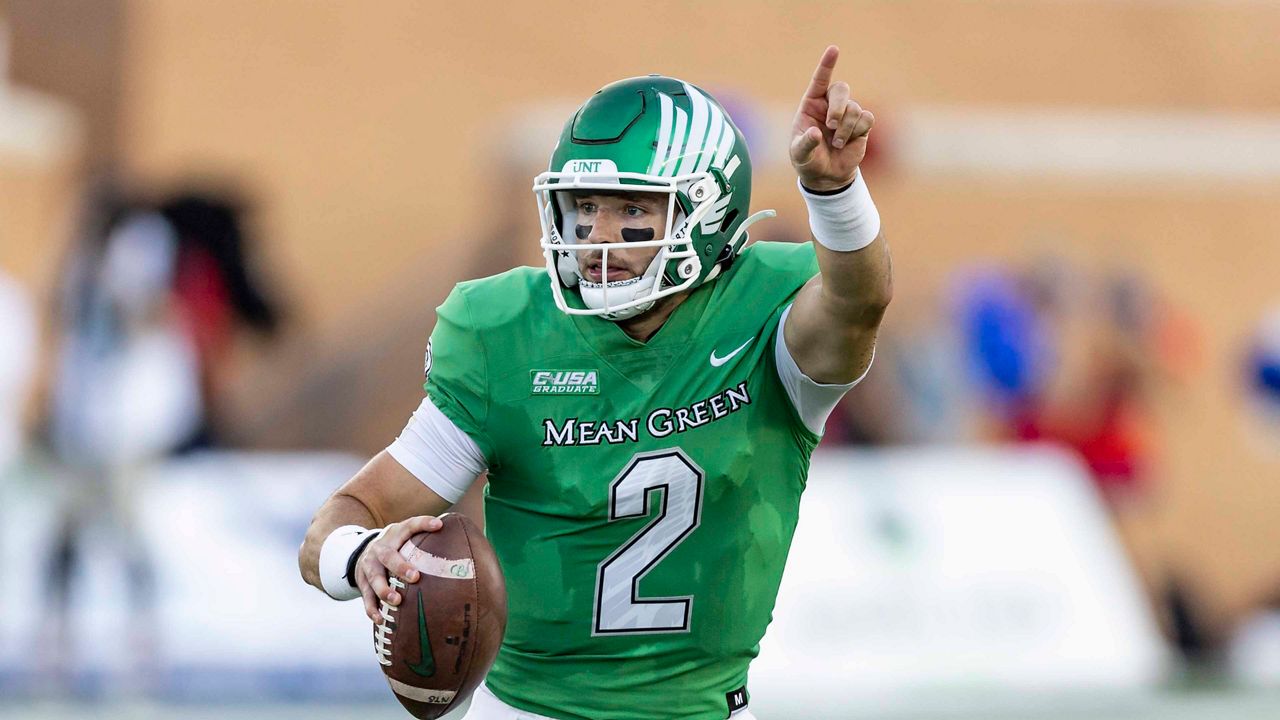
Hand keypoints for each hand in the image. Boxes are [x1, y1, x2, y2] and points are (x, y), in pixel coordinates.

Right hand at [354, 515, 443, 622]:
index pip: (410, 525)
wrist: (363, 551)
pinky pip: (366, 597)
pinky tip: (380, 619)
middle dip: (401, 567)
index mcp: (396, 534)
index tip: (439, 525)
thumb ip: (429, 539)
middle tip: (415, 577)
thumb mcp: (408, 536)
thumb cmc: (397, 546)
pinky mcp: (362, 582)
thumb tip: (468, 545)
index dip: (424, 524)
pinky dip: (372, 608)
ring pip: (374, 577)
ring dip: (384, 590)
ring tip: (396, 601)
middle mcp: (380, 549)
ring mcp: (369, 565)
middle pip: (388, 556)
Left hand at [789, 45, 874, 191]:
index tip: (834, 49)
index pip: (820, 80)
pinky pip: (866, 118)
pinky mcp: (861, 124)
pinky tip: (849, 142)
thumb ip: (805, 144)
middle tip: (831, 126)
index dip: (827, 65)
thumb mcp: (800, 155)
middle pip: (841, 89)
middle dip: (838, 107)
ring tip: (837, 144)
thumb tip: (816, 134)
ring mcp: (847, 113)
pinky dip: (857, 131)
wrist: (826, 176)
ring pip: (854, 108)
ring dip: (846, 128)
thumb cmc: (808, 161)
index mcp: (811, 104)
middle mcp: (830, 105)